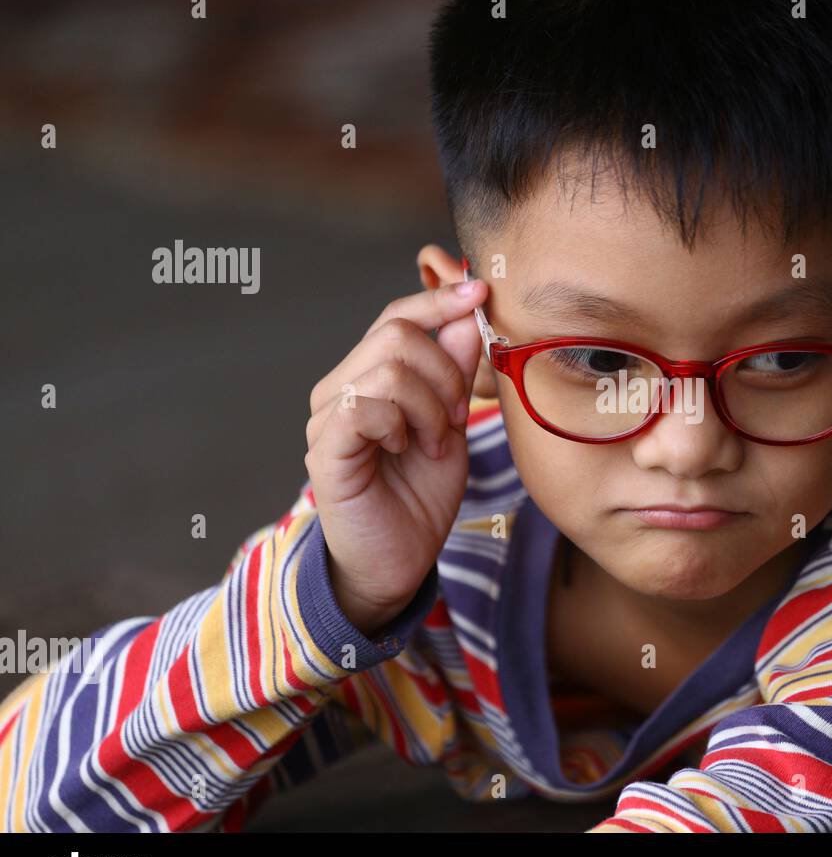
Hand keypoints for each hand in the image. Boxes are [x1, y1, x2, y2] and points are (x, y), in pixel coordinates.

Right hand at [304, 260, 486, 637]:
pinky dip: (401, 423)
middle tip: (456, 418)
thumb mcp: (452, 425)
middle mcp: (341, 387)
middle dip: (446, 372)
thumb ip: (457, 371)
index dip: (439, 300)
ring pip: (388, 368)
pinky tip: (407, 449)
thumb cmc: (420, 496)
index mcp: (370, 376)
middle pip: (397, 333)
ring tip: (435, 442)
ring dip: (430, 405)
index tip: (481, 293)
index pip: (397, 317)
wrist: (398, 562)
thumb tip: (469, 311)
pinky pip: (364, 405)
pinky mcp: (325, 449)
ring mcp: (328, 417)